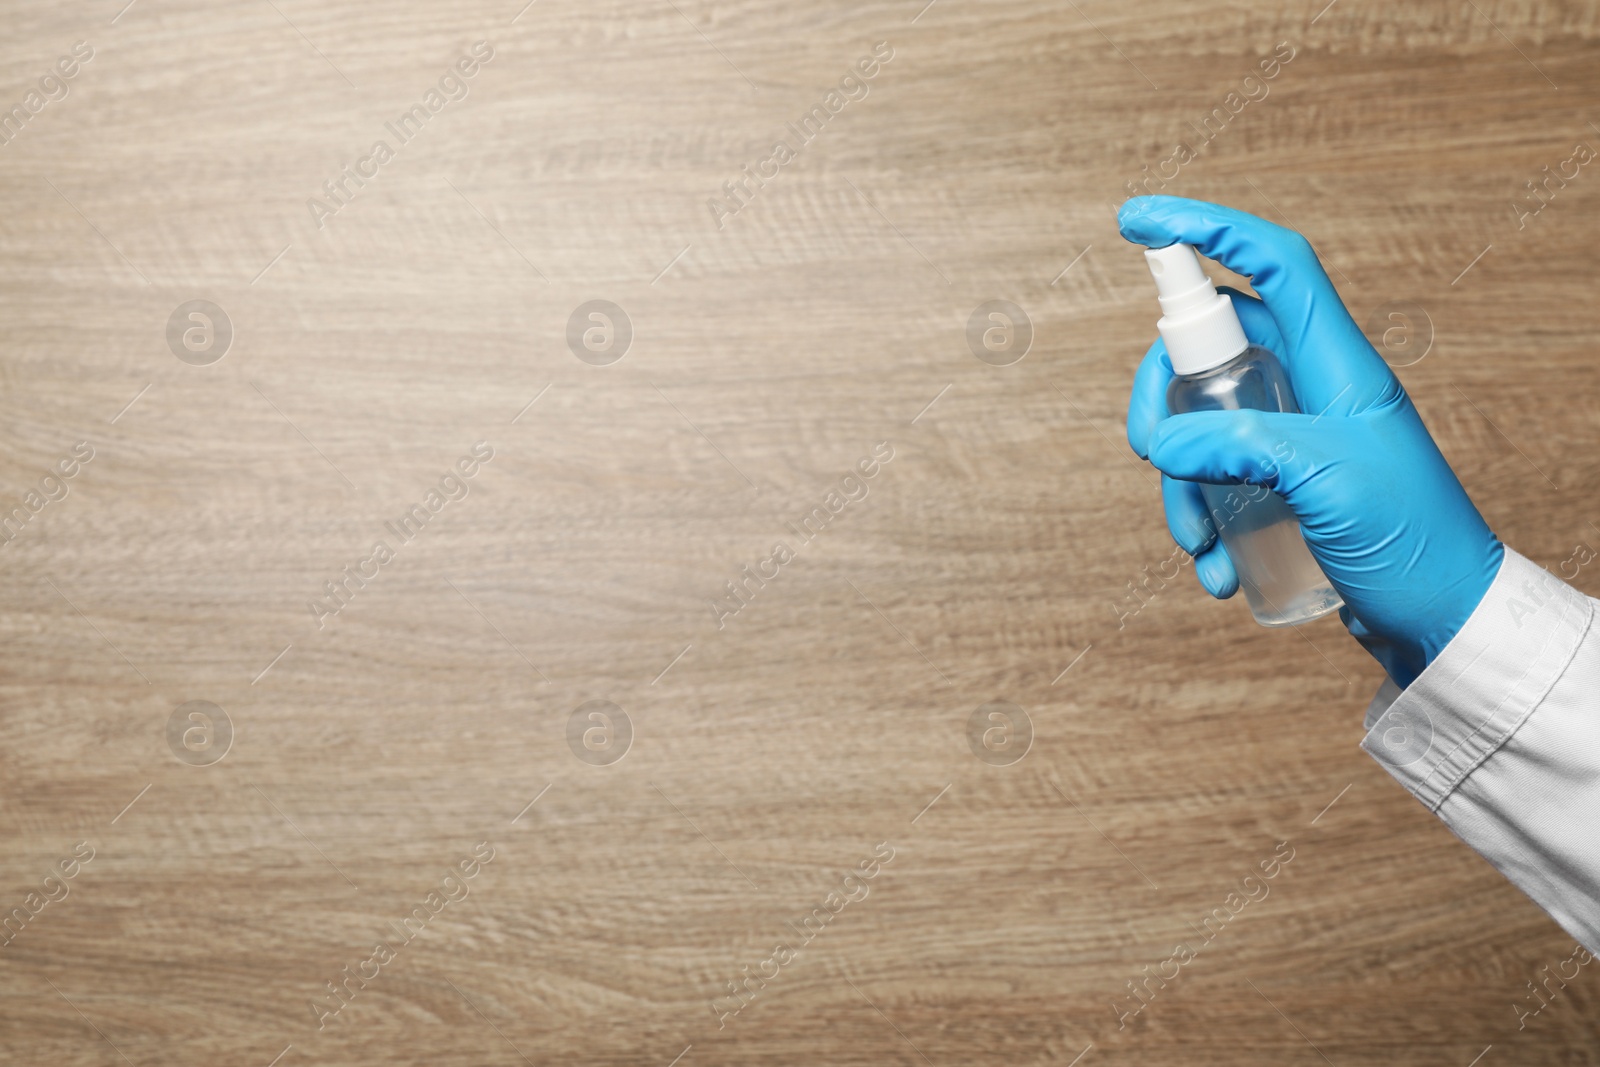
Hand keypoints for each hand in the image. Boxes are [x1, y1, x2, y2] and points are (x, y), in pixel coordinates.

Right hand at [1118, 195, 1503, 687]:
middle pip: (1212, 349)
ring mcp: (1297, 435)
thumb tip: (1163, 440)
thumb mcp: (1323, 480)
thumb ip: (1239, 444)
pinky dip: (1203, 519)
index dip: (1205, 228)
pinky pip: (1217, 478)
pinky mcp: (1285, 484)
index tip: (1136, 221)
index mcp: (1336, 363)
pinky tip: (1220, 571)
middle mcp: (1314, 387)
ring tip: (1198, 547)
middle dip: (1164, 402)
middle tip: (1147, 453)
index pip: (1270, 264)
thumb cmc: (1410, 542)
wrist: (1446, 620)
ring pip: (1203, 423)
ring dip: (1180, 484)